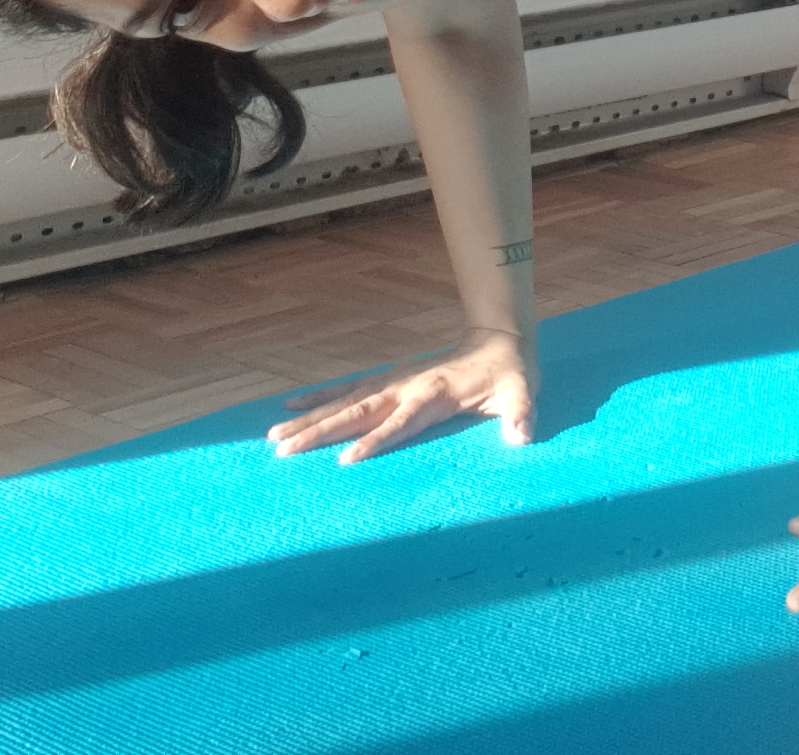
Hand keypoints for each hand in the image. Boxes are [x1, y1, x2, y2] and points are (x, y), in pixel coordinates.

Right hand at [267, 327, 538, 463]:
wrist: (499, 338)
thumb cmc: (510, 372)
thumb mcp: (523, 392)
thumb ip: (521, 414)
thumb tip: (521, 438)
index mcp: (434, 394)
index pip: (399, 423)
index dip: (375, 441)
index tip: (345, 460)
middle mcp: (406, 386)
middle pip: (358, 412)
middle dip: (321, 432)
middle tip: (284, 451)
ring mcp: (394, 382)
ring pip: (345, 402)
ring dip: (311, 419)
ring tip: (275, 437)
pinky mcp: (389, 380)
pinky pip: (349, 391)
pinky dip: (320, 398)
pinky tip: (292, 408)